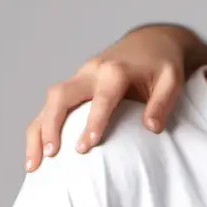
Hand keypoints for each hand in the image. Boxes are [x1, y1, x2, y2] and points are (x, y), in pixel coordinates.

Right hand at [24, 24, 206, 171]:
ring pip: (49, 100)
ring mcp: (79, 77)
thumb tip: (151, 128)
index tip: (85, 146)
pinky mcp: (75, 85)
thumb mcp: (172, 80)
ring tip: (34, 164)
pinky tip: (37, 153)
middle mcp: (92, 71)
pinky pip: (51, 105)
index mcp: (116, 70)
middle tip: (52, 155)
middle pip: (61, 94)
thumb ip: (162, 102)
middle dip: (53, 124)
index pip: (102, 97)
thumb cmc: (162, 65)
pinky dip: (41, 127)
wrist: (150, 42)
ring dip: (39, 130)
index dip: (93, 121)